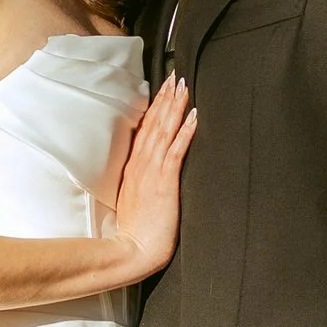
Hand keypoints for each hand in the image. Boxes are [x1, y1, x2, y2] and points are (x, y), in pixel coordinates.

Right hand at [107, 73, 195, 279]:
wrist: (133, 249)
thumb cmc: (136, 230)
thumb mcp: (133, 198)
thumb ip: (141, 180)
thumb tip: (150, 170)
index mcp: (133, 168)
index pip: (144, 130)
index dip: (155, 107)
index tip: (163, 89)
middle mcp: (140, 164)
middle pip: (154, 124)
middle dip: (165, 99)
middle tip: (175, 77)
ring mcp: (151, 171)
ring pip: (164, 131)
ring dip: (174, 107)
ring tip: (183, 87)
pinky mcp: (164, 181)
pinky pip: (175, 150)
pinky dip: (185, 132)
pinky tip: (193, 117)